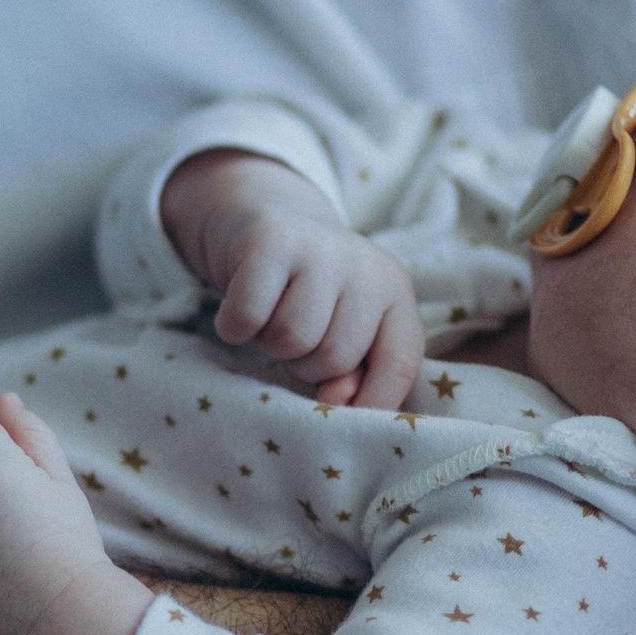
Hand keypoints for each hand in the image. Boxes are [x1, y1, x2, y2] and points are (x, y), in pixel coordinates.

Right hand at [161, 150, 424, 410]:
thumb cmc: (306, 293)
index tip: (339, 415)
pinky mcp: (270, 241)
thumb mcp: (341, 332)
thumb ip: (354, 374)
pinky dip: (235, 326)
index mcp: (394, 293)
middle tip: (293, 335)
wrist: (264, 219)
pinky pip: (249, 315)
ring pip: (292, 339)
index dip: (373, 403)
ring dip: (269, 344)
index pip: (400, 363)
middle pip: (335, 358)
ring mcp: (320, 249)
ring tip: (270, 319)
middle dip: (304, 364)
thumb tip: (338, 401)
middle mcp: (367, 266)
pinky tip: (239, 312)